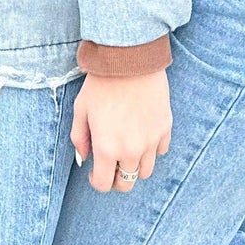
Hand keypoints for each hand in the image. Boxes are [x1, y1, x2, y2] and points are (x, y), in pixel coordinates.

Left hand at [70, 67, 171, 192]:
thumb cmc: (101, 83)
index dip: (97, 181)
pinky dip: (151, 149)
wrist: (130, 60)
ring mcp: (150, 141)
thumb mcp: (81, 109)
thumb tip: (84, 158)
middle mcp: (130, 150)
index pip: (104, 185)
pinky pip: (160, 151)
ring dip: (135, 166)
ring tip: (127, 150)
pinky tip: (142, 135)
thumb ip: (79, 138)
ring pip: (145, 171)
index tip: (95, 172)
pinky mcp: (165, 128)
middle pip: (127, 183)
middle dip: (116, 179)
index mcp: (106, 148)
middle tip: (111, 165)